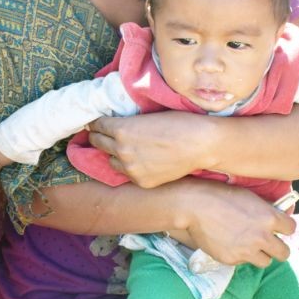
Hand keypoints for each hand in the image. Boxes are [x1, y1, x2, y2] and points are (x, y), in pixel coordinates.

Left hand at [87, 112, 215, 188]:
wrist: (201, 144)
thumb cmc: (179, 123)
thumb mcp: (147, 116)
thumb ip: (128, 123)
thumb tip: (115, 124)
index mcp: (121, 129)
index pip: (97, 125)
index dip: (97, 122)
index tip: (98, 122)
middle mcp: (121, 150)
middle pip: (97, 142)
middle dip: (99, 136)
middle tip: (102, 134)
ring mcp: (131, 168)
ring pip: (110, 161)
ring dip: (114, 154)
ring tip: (124, 149)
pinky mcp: (141, 181)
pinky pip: (126, 174)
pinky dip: (129, 167)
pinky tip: (140, 161)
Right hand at [175, 179, 296, 267]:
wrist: (194, 206)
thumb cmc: (220, 195)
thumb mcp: (249, 197)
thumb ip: (265, 211)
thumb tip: (275, 218)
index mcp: (270, 218)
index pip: (291, 229)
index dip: (284, 228)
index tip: (278, 228)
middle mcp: (262, 236)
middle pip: (284, 253)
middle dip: (277, 248)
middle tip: (268, 244)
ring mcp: (247, 250)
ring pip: (265, 262)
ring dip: (259, 255)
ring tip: (248, 246)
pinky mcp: (232, 260)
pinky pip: (242, 262)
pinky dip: (238, 256)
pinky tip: (228, 243)